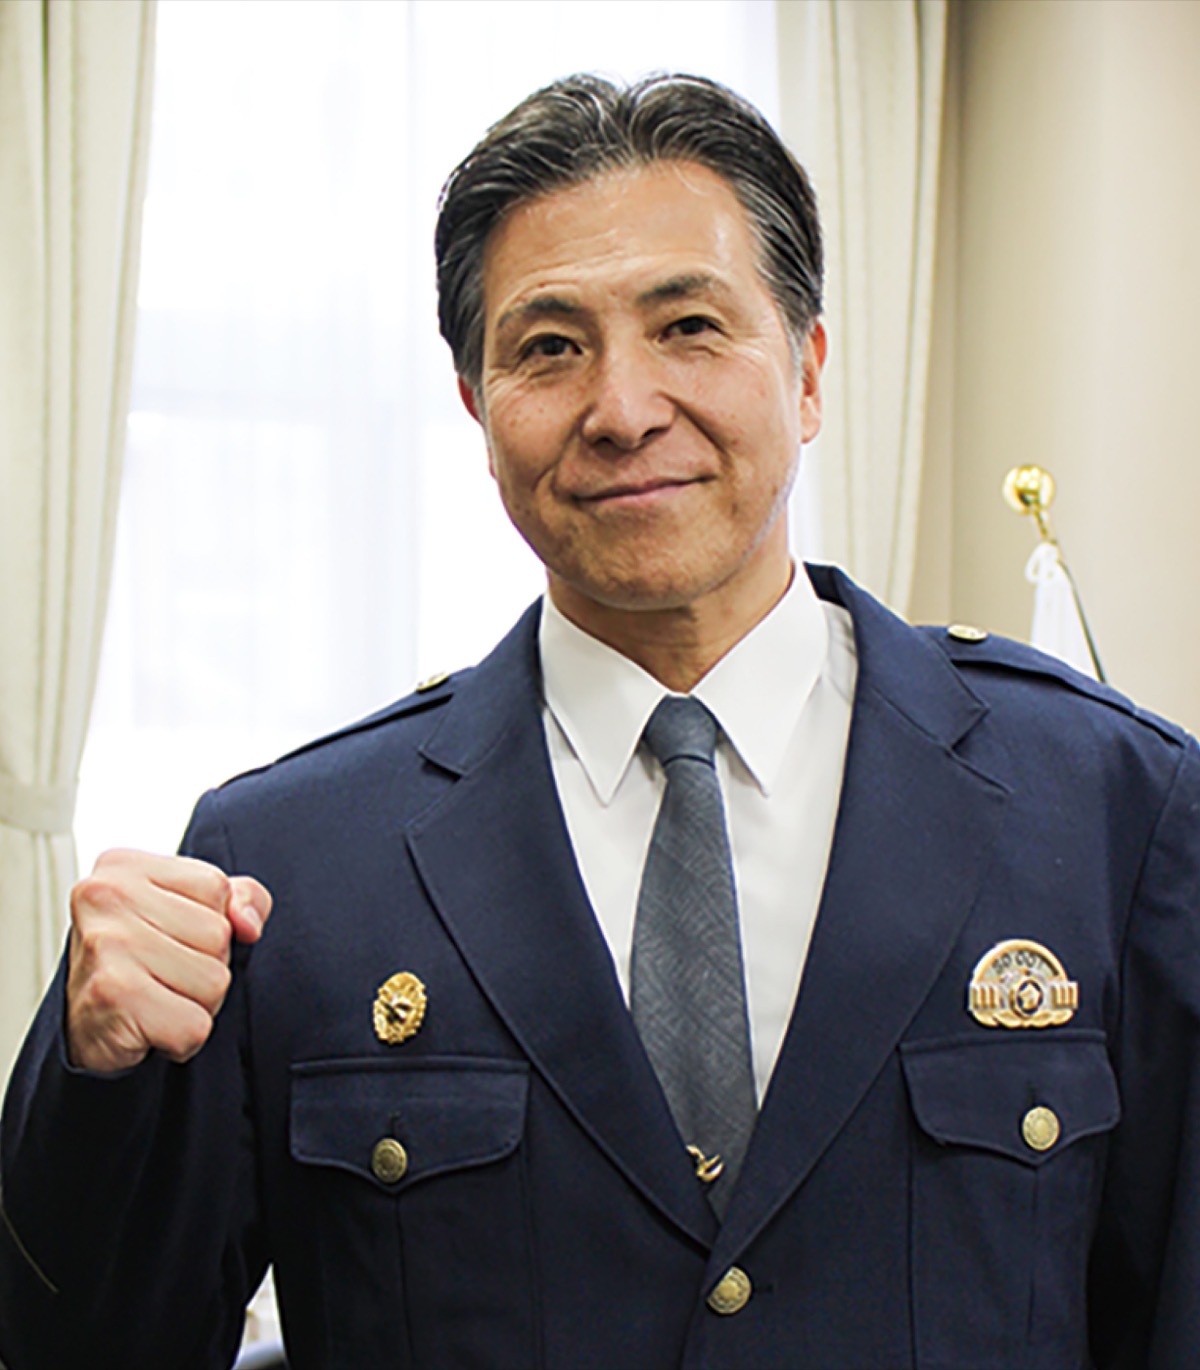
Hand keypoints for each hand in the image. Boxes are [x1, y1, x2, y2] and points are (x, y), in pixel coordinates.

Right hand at [65, 849, 272, 1073]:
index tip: (167, 939)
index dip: (211, 925)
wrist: (85, 1030)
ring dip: (196, 1005)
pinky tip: (148, 1026)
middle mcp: (108, 896)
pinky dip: (180, 1039)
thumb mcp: (193, 911)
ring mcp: (107, 943)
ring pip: (214, 981)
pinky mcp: (112, 994)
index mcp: (125, 866)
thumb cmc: (140, 962)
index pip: (218, 889)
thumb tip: (249, 924)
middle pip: (219, 935)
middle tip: (159, 977)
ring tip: (155, 1000)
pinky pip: (194, 1025)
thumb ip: (241, 899)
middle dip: (205, 967)